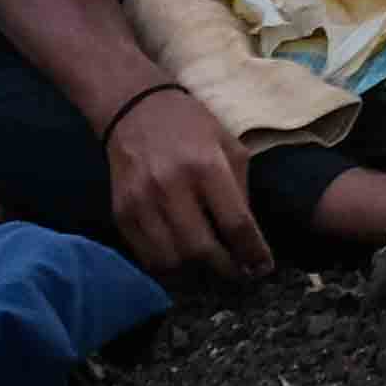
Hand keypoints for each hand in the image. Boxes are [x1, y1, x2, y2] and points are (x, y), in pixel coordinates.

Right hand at [101, 81, 270, 282]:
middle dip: (227, 271)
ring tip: (214, 274)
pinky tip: (186, 265)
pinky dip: (169, 269)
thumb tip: (248, 238)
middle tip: (241, 276)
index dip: (253, 253)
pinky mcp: (121, 214)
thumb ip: (240, 190)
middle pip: (201, 250)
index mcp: (206, 167)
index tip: (264, 269)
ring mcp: (141, 203)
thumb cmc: (191, 125)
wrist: (135, 109)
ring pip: (171, 261)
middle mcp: (171, 188)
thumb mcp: (229, 146)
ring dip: (197, 277)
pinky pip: (146, 257)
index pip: (235, 224)